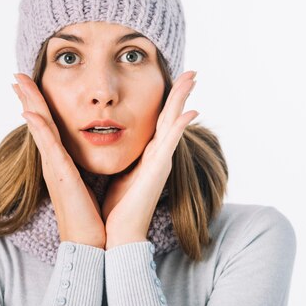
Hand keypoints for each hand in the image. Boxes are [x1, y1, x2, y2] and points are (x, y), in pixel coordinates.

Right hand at [12, 73, 105, 248]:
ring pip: (39, 128)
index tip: (32, 84)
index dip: (39, 105)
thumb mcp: (87, 183)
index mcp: (62, 162)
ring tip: (19, 82)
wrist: (92, 242)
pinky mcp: (60, 176)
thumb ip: (83, 167)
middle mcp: (53, 161)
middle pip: (38, 122)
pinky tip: (30, 113)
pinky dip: (38, 129)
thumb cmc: (92, 215)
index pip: (48, 126)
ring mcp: (54, 168)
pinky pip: (48, 147)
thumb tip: (88, 153)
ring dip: (29, 104)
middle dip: (28, 97)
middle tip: (17, 75)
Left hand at [101, 70, 198, 248]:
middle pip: (170, 116)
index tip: (173, 80)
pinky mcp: (159, 170)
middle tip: (192, 71)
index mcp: (148, 154)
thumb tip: (112, 144)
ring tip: (192, 78)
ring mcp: (161, 161)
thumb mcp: (119, 173)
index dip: (167, 100)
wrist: (118, 234)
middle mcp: (158, 155)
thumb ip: (123, 157)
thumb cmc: (117, 207)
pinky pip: (171, 143)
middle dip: (180, 93)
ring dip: (183, 100)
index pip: (160, 121)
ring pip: (174, 123)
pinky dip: (181, 126)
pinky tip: (191, 111)